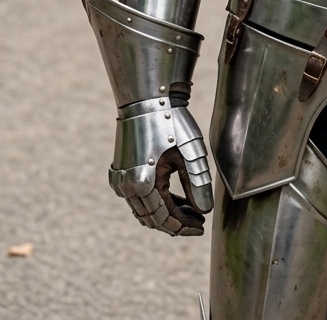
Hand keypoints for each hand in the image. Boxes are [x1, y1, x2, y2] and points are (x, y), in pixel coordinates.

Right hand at [109, 102, 213, 235]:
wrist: (148, 98)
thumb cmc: (171, 121)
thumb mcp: (189, 151)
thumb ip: (197, 184)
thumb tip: (204, 211)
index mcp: (142, 184)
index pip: (164, 218)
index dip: (183, 226)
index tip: (201, 227)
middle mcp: (127, 186)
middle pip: (153, 218)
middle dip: (176, 223)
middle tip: (199, 221)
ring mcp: (122, 180)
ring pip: (145, 210)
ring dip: (166, 213)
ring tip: (191, 211)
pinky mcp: (122, 172)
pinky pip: (139, 197)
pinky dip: (156, 202)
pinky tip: (176, 199)